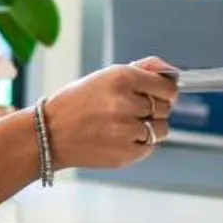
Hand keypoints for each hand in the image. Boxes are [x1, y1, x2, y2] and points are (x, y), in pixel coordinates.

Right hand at [43, 60, 176, 171]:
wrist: (50, 134)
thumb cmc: (77, 103)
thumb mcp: (105, 77)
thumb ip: (142, 70)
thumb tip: (173, 72)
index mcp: (122, 77)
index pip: (167, 87)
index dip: (166, 92)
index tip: (159, 95)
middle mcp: (125, 102)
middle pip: (165, 108)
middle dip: (154, 109)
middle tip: (131, 111)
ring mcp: (126, 129)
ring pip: (161, 129)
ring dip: (149, 128)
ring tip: (123, 126)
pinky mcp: (125, 152)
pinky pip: (149, 147)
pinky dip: (139, 144)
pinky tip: (118, 138)